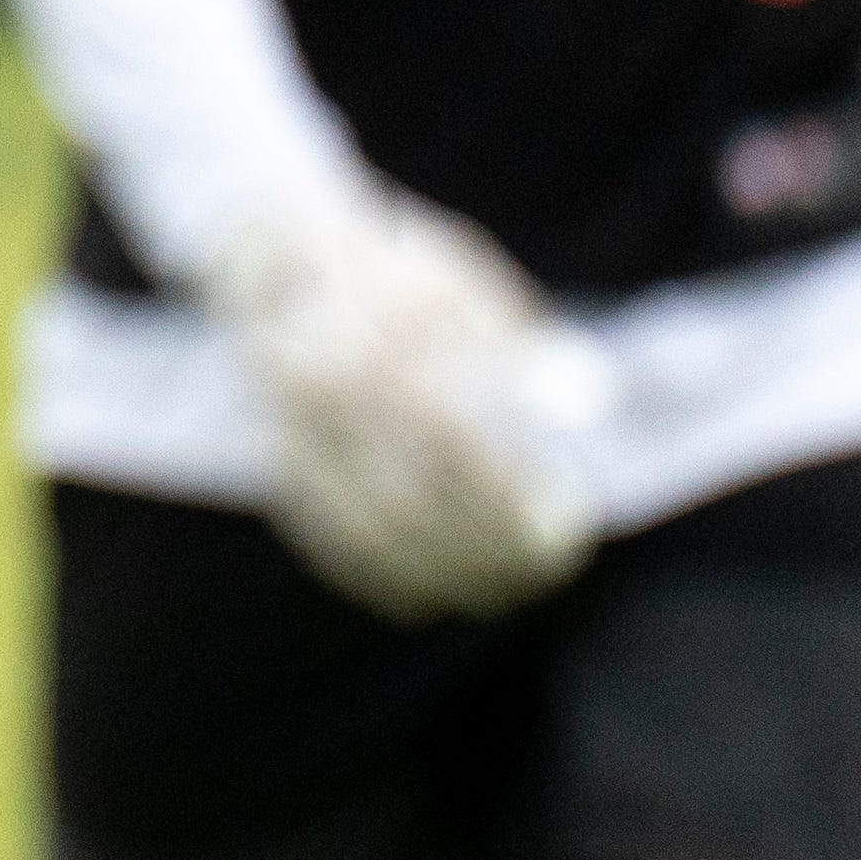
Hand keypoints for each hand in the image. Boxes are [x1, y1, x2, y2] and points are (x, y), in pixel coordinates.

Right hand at [203, 175, 606, 620]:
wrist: (276, 265)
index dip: (509, 488)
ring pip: (370, 530)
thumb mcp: (459, 281)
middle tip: (549, 568)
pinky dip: (385, 578)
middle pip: (410, 495)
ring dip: (445, 571)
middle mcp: (323, 389)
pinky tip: (433, 595)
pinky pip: (331, 541)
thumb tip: (584, 404)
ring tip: (505, 589)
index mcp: (374, 332)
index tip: (569, 518)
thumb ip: (516, 343)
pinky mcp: (281, 469)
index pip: (450, 434)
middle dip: (486, 545)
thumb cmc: (391, 274)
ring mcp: (293, 434)